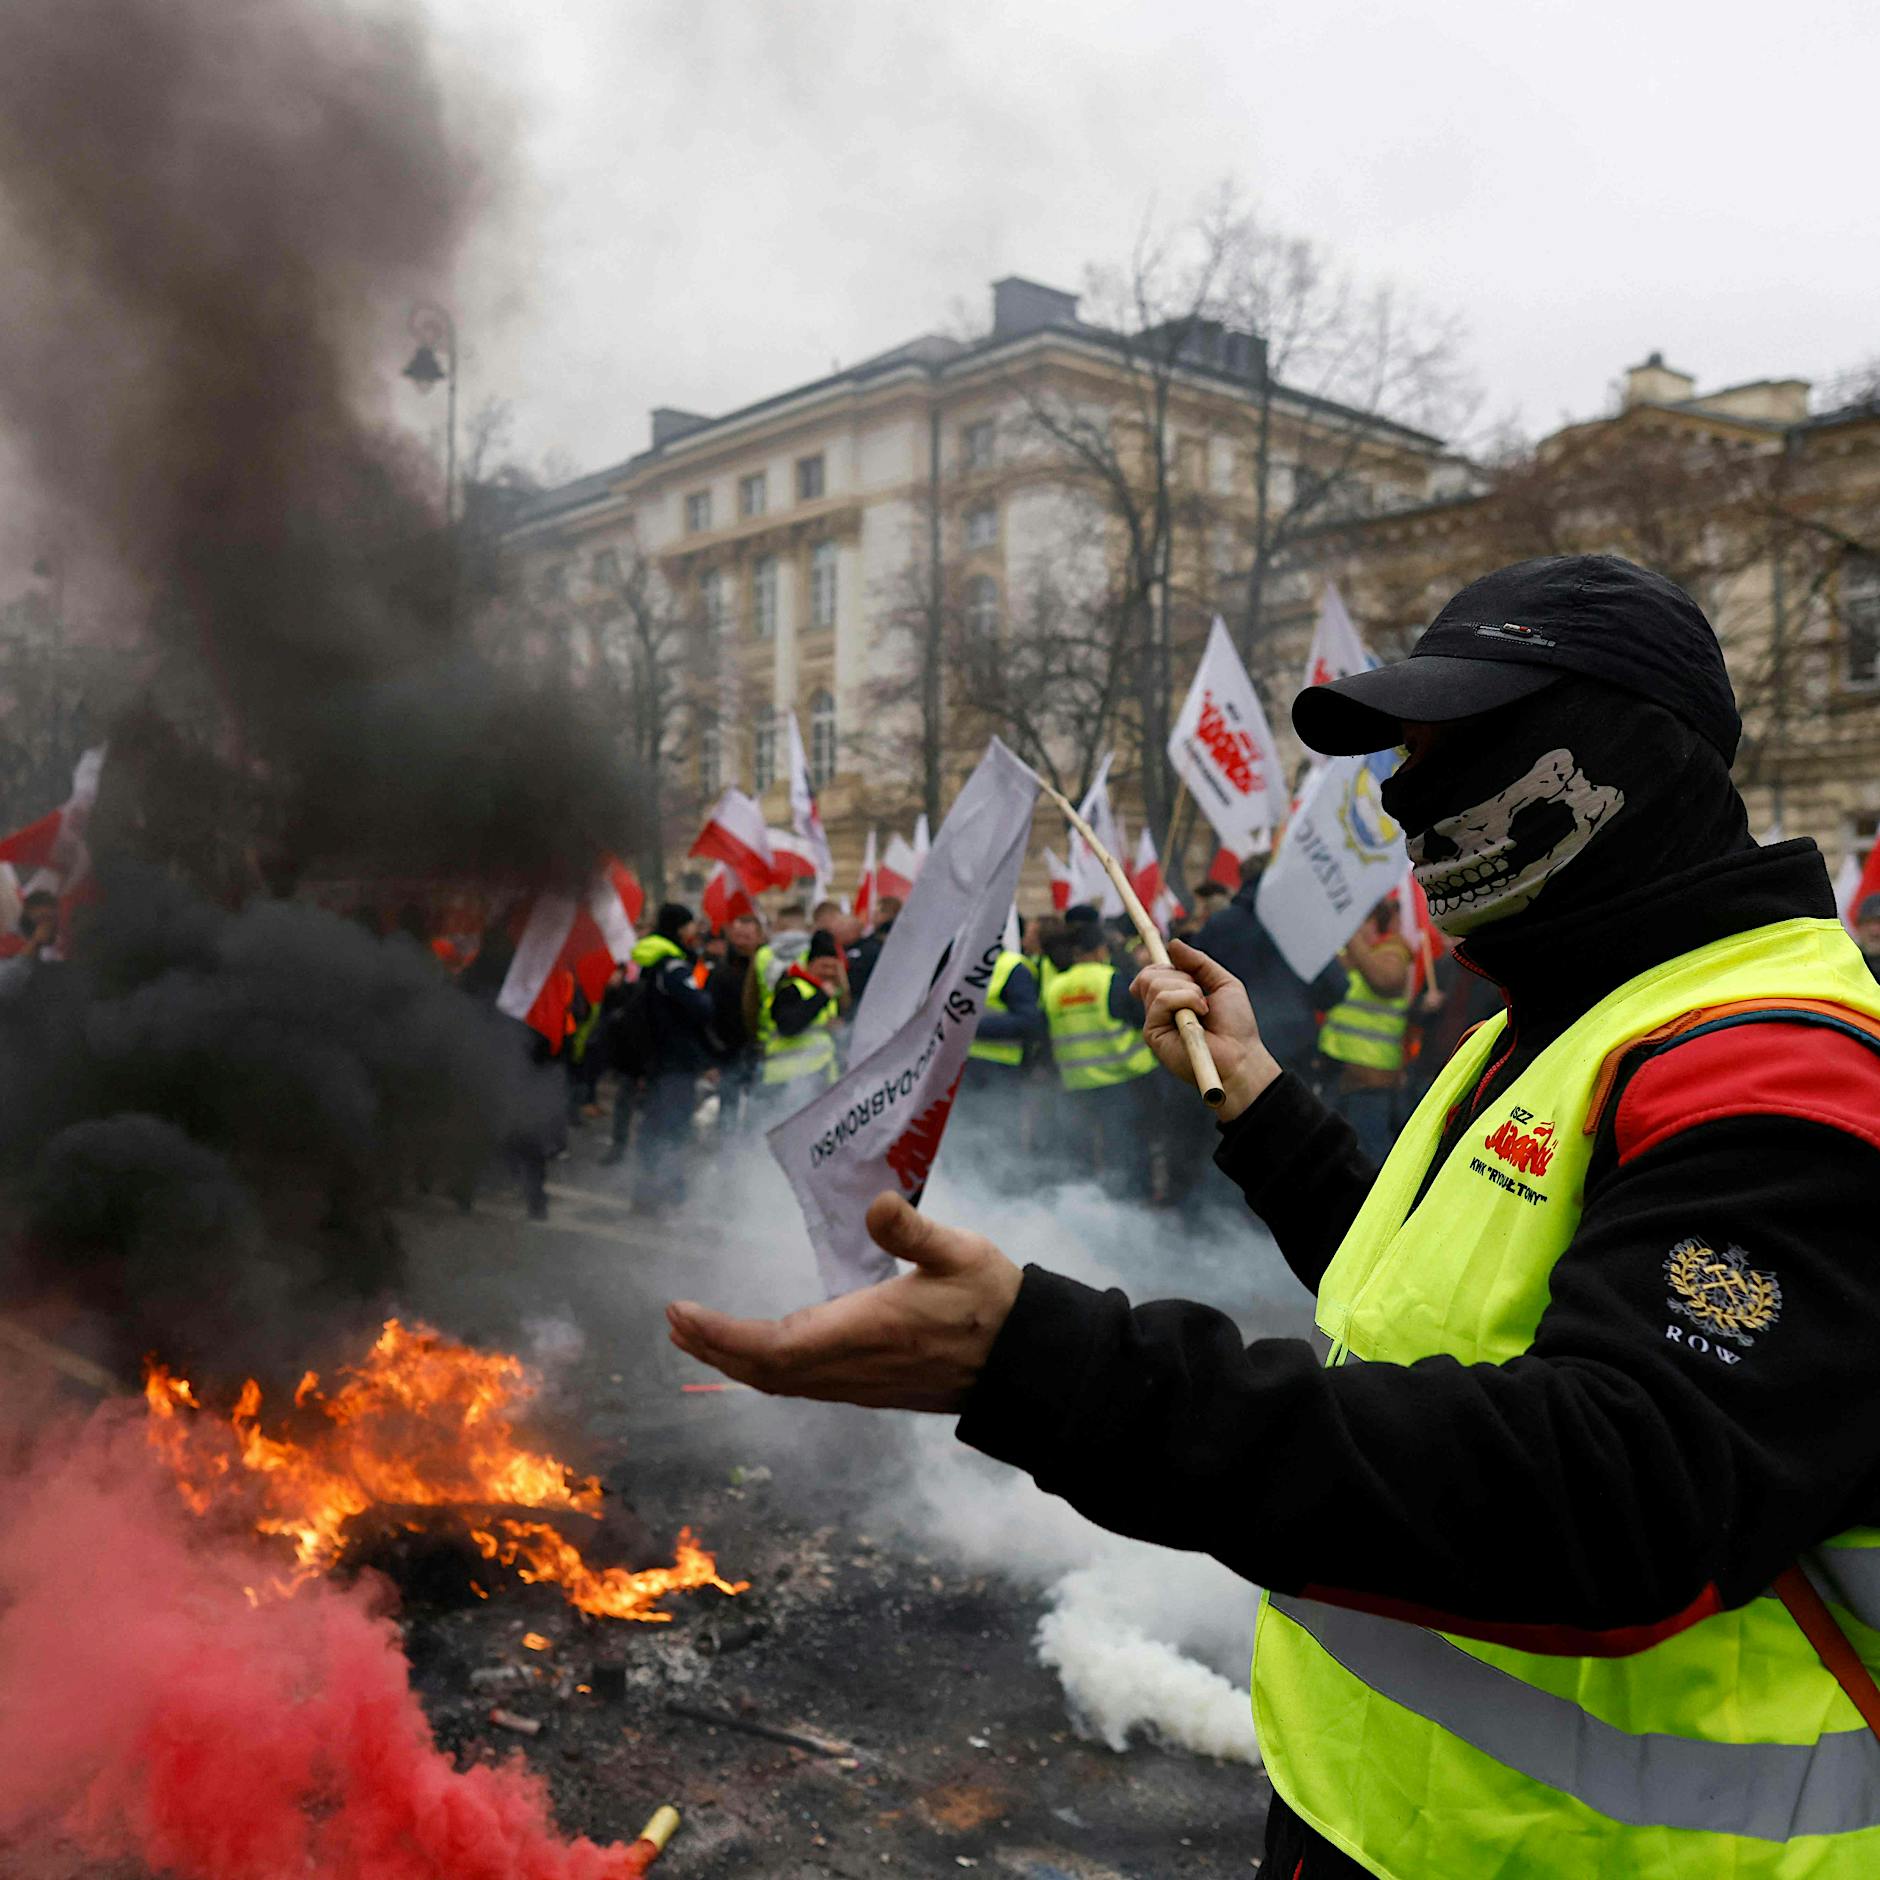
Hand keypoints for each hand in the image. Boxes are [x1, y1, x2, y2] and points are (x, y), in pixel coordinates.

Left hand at [665, 1192, 1022, 1411]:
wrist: (1026, 1362)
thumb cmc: (993, 1302)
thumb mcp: (960, 1252)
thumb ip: (914, 1231)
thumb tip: (876, 1203)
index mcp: (865, 1331)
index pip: (773, 1347)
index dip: (721, 1334)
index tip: (683, 1312)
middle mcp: (853, 1366)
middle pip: (765, 1369)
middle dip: (715, 1346)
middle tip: (675, 1320)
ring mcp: (860, 1383)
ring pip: (782, 1381)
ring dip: (736, 1359)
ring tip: (700, 1335)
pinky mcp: (870, 1386)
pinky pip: (802, 1385)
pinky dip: (766, 1367)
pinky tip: (761, 1352)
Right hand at [1132, 938, 1281, 1123]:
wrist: (1240, 1056)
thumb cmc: (1236, 1025)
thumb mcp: (1223, 983)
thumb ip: (1199, 962)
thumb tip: (1172, 944)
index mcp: (1173, 999)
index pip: (1152, 973)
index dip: (1157, 964)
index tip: (1168, 957)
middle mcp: (1160, 1010)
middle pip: (1151, 974)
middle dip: (1181, 976)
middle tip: (1202, 996)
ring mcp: (1155, 1021)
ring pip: (1155, 983)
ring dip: (1188, 990)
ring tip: (1204, 1010)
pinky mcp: (1153, 1033)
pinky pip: (1161, 1000)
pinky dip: (1184, 1000)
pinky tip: (1199, 1016)